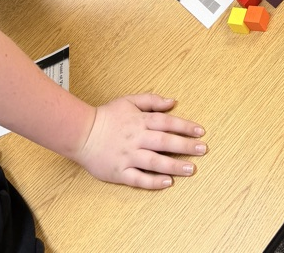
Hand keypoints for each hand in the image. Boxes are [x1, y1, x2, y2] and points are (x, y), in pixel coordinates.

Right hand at [75, 94, 206, 187]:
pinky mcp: (119, 172)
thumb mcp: (129, 101)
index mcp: (140, 121)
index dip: (185, 126)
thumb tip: (173, 102)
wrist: (81, 133)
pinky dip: (153, 181)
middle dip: (185, 146)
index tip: (200, 132)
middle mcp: (136, 138)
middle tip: (203, 150)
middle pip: (164, 141)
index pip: (167, 123)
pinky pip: (138, 178)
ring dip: (174, 165)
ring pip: (154, 161)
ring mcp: (128, 156)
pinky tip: (167, 183)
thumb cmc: (106, 116)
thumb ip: (151, 100)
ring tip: (191, 169)